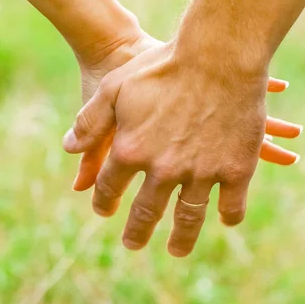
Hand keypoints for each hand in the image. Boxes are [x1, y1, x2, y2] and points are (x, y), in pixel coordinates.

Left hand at [64, 42, 301, 257]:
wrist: (218, 54)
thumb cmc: (163, 66)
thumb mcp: (115, 87)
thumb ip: (90, 121)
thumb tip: (68, 149)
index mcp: (130, 151)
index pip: (109, 188)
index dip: (103, 201)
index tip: (104, 210)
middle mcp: (163, 170)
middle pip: (146, 213)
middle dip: (136, 233)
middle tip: (133, 244)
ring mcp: (202, 173)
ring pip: (189, 219)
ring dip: (182, 239)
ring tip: (177, 249)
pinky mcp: (236, 170)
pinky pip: (231, 206)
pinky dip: (227, 216)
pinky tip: (222, 218)